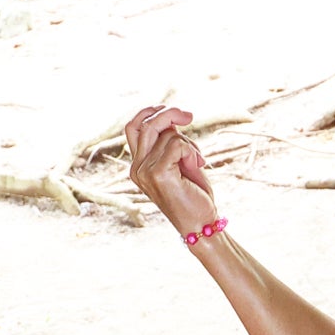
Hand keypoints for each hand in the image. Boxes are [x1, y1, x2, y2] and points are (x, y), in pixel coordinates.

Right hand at [124, 106, 220, 238]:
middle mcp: (136, 168)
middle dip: (169, 114)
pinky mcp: (157, 174)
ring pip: (166, 135)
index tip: (169, 110)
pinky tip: (198, 166)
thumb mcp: (179, 162)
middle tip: (189, 116)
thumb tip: (171, 121)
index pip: (133, 127)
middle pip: (146, 124)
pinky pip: (176, 144)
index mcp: (138, 166)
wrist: (200, 224)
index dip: (149, 112)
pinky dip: (192, 151)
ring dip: (188, 143)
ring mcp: (144, 172)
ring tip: (197, 162)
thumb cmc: (193, 195)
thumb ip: (170, 142)